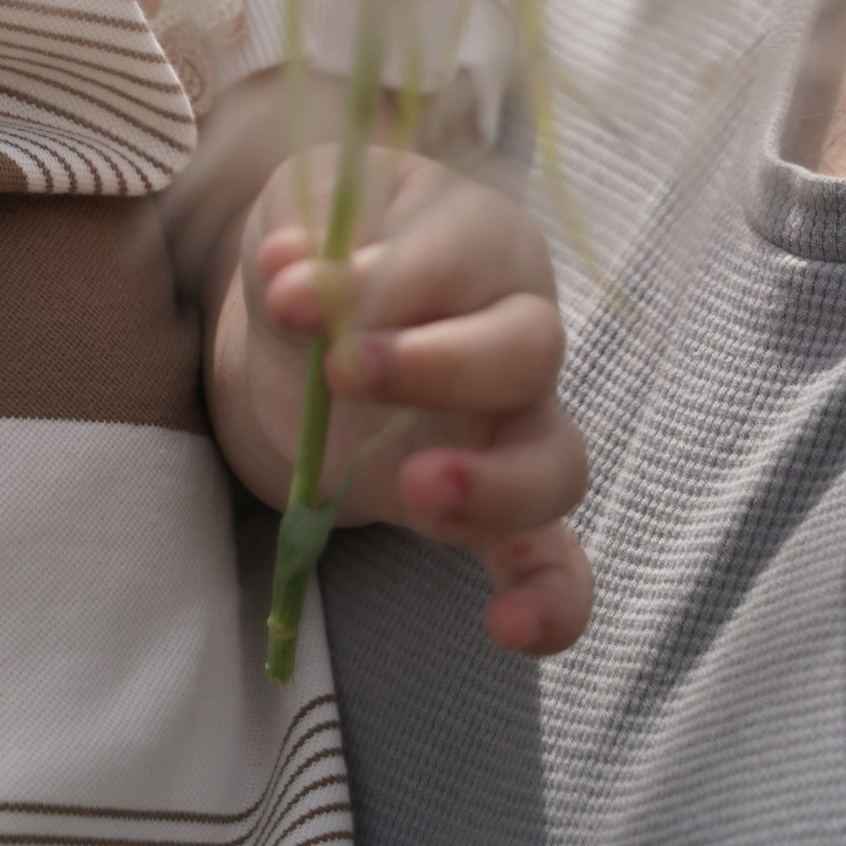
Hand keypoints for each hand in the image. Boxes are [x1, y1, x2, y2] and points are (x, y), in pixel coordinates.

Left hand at [220, 146, 591, 657]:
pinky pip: (554, 561)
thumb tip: (291, 273)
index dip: (375, 279)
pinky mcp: (497, 510)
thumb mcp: (298, 213)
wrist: (305, 322)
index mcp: (479, 238)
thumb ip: (300, 240)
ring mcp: (518, 426)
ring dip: (496, 484)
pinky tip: (510, 631)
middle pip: (527, 352)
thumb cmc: (320, 247)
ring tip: (414, 491)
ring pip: (557, 460)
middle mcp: (521, 330)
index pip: (456, 255)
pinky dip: (551, 600)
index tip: (287, 295)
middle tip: (340, 373)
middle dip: (438, 367)